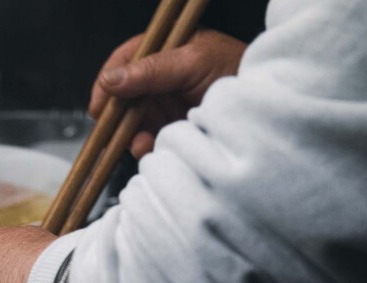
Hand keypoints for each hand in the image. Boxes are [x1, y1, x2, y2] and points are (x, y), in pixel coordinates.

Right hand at [88, 30, 245, 157]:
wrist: (266, 110)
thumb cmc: (239, 73)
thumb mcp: (193, 64)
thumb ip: (151, 70)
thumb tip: (111, 80)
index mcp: (168, 49)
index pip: (127, 59)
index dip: (108, 80)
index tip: (100, 104)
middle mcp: (164, 76)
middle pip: (125, 93)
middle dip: (117, 113)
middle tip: (110, 130)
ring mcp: (168, 104)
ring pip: (133, 120)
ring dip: (130, 133)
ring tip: (138, 143)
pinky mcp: (173, 130)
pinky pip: (147, 139)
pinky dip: (143, 146)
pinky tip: (147, 148)